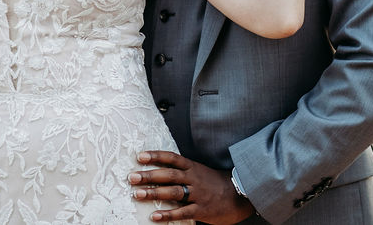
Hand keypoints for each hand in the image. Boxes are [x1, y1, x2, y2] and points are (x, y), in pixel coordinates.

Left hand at [128, 150, 255, 223]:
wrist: (241, 195)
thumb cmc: (216, 184)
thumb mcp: (200, 172)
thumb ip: (183, 171)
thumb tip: (159, 170)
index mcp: (193, 167)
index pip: (172, 158)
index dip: (156, 156)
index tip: (140, 156)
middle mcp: (194, 178)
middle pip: (169, 174)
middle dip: (149, 175)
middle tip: (132, 177)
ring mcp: (198, 194)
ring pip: (173, 192)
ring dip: (153, 193)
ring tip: (137, 194)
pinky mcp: (202, 210)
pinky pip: (182, 212)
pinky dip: (168, 214)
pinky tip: (154, 216)